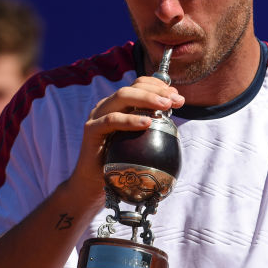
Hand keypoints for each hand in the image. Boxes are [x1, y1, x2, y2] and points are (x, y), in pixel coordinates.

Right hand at [70, 75, 183, 197]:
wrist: (93, 181)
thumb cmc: (118, 161)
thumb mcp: (138, 140)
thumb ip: (151, 125)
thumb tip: (174, 115)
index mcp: (119, 105)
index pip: (138, 85)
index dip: (157, 86)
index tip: (176, 95)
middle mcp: (107, 105)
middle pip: (132, 88)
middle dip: (156, 91)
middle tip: (174, 100)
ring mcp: (97, 116)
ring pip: (122, 97)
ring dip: (146, 99)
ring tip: (165, 106)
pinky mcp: (91, 130)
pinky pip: (111, 120)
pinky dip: (130, 120)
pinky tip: (146, 122)